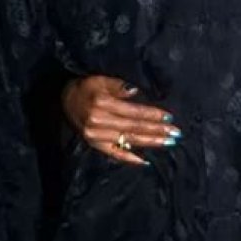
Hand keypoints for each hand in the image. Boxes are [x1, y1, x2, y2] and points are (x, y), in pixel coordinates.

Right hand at [62, 75, 180, 164]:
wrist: (65, 99)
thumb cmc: (87, 87)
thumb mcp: (102, 79)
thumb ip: (119, 86)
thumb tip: (137, 92)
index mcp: (103, 104)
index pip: (133, 112)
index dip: (152, 115)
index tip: (169, 118)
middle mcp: (99, 122)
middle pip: (134, 127)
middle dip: (157, 130)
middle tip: (175, 133)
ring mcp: (96, 136)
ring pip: (128, 141)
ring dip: (150, 142)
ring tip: (168, 143)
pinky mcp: (94, 145)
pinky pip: (114, 154)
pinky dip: (130, 158)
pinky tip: (145, 161)